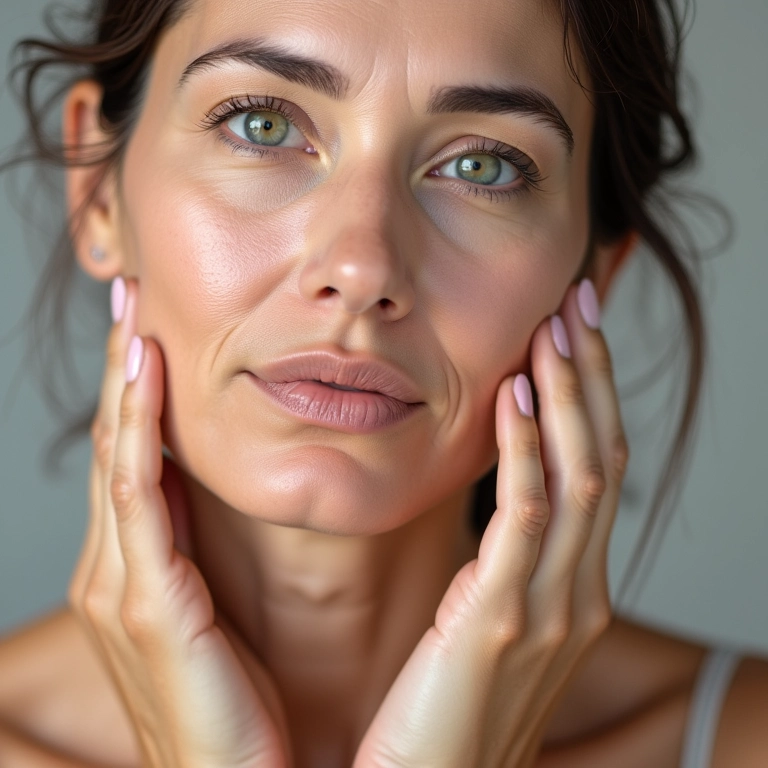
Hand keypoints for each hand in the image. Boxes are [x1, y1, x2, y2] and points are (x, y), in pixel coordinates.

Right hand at [67, 278, 290, 767]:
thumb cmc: (241, 707)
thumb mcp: (220, 616)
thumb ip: (204, 556)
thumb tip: (215, 495)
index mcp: (141, 572)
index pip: (134, 462)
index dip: (139, 394)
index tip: (153, 332)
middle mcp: (118, 572)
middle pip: (118, 448)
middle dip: (125, 372)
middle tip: (133, 300)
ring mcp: (124, 588)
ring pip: (121, 460)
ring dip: (127, 385)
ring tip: (135, 317)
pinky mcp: (150, 607)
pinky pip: (139, 499)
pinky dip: (137, 434)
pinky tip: (144, 378)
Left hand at [352, 281, 627, 767]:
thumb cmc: (442, 708)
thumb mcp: (486, 625)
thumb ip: (501, 565)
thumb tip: (496, 495)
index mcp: (569, 590)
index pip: (596, 470)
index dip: (590, 397)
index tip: (571, 332)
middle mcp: (575, 594)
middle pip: (602, 458)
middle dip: (592, 375)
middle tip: (578, 301)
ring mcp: (547, 610)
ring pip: (580, 477)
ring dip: (569, 395)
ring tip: (554, 327)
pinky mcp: (498, 622)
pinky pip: (525, 520)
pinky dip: (528, 453)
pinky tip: (515, 398)